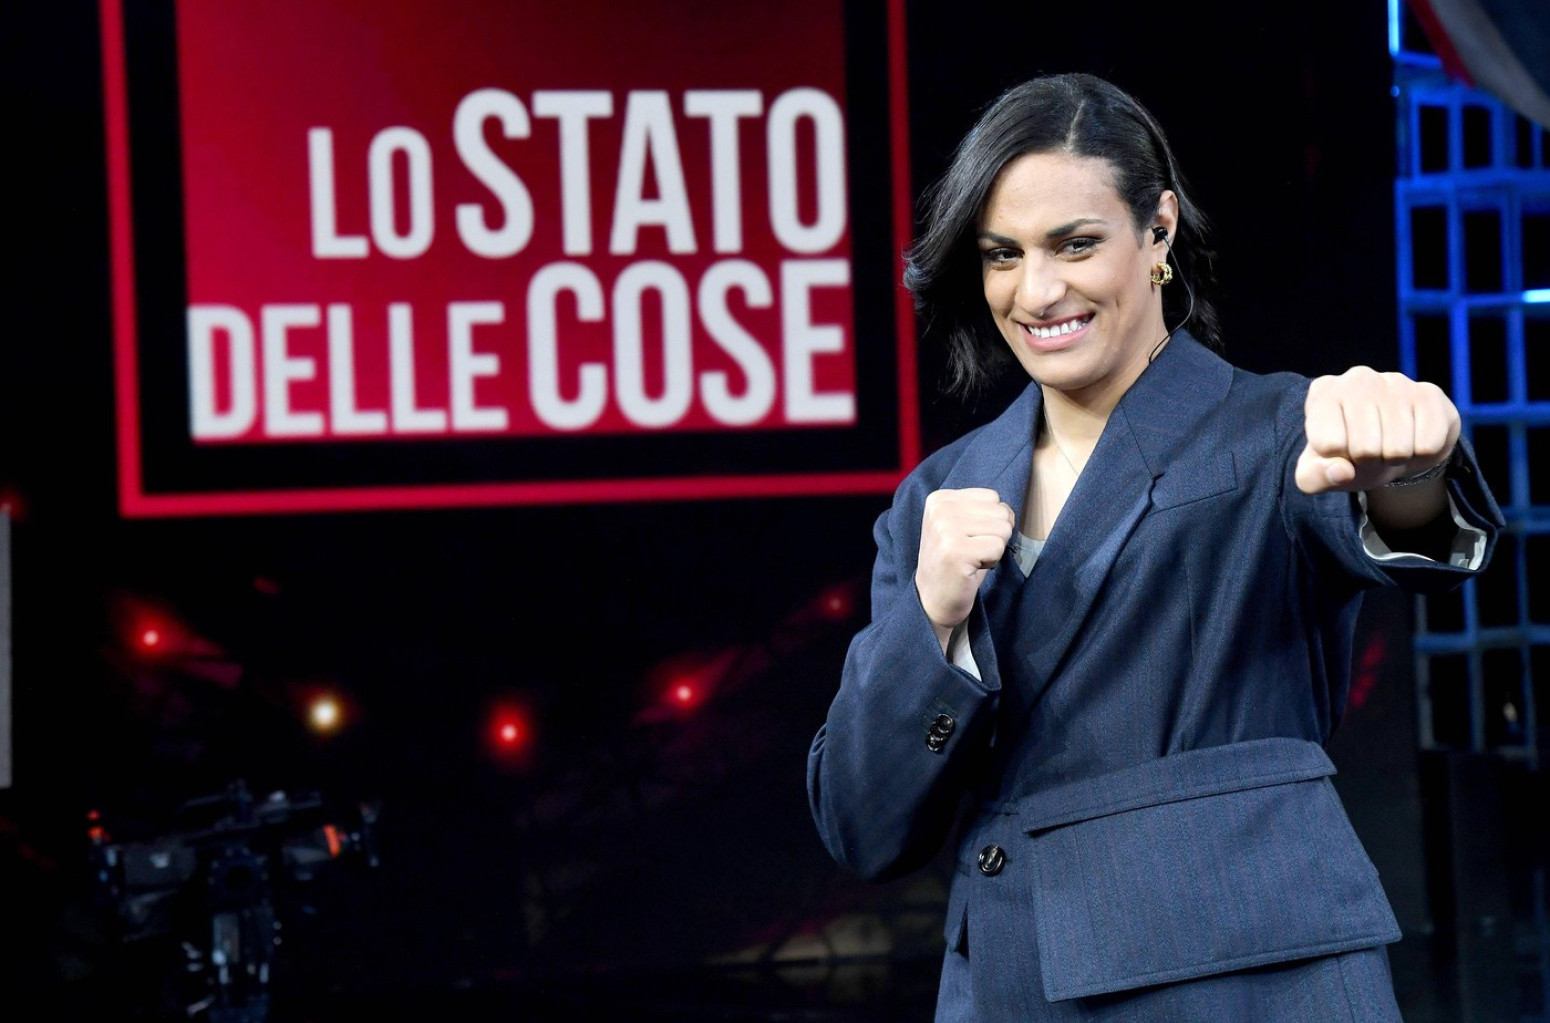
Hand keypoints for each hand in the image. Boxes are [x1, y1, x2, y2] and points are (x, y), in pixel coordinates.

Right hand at [915, 488, 1014, 645]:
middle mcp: (940, 510)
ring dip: (993, 549)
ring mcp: (945, 529)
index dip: (990, 522)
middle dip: (994, 536)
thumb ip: (983, 510)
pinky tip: (971, 568)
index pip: (993, 497)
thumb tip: (1010, 511)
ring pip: (1003, 529)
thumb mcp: (962, 525)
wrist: (933, 599)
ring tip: (971, 559)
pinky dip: (991, 562)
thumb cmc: (955, 562)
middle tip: (971, 552)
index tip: (968, 538)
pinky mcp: (956, 551)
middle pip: (1001, 511)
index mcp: (940, 499)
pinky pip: (998, 548)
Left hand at [1295, 366, 1459, 494]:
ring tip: (1389, 444)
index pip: (1329, 445)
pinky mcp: (1429, 394)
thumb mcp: (1319, 470)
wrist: (1393, 444)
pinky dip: (1421, 454)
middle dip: (1368, 461)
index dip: (1338, 460)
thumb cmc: (1348, 455)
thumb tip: (1341, 471)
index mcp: (1322, 393)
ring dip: (1395, 459)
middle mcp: (1357, 379)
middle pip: (1365, 449)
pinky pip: (1428, 445)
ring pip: (1398, 449)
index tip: (1341, 450)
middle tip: (1370, 450)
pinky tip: (1412, 438)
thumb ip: (1314, 477)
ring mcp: (1395, 382)